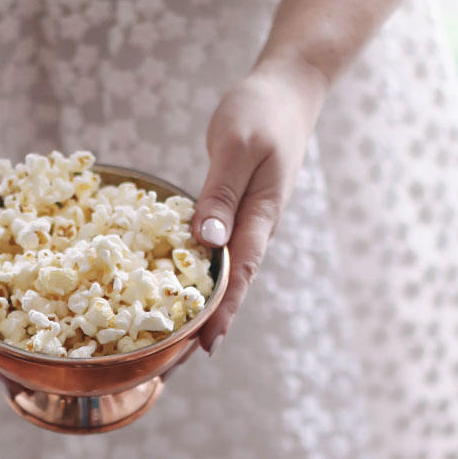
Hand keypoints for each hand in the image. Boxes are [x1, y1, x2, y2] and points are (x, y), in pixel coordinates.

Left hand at [190, 58, 326, 353]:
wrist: (287, 91)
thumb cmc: (261, 111)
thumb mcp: (238, 146)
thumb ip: (221, 193)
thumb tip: (208, 241)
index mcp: (260, 216)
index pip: (239, 275)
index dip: (221, 312)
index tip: (202, 347)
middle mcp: (254, 229)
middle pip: (230, 289)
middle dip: (204, 327)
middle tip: (171, 367)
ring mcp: (245, 224)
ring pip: (223, 277)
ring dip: (200, 310)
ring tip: (170, 347)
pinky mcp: (233, 214)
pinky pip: (214, 256)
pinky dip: (196, 280)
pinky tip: (176, 297)